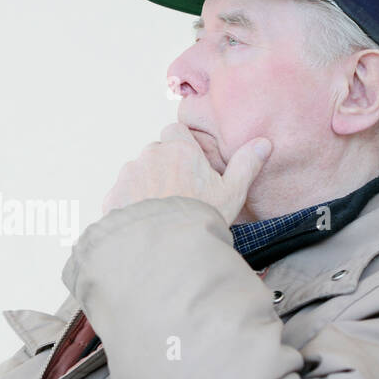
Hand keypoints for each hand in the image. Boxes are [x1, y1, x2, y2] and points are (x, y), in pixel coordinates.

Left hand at [101, 122, 271, 223]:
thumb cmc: (201, 216)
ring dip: (146, 185)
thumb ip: (246, 164)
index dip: (181, 145)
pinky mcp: (113, 195)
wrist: (165, 247)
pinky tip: (145, 221)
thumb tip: (264, 143)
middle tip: (179, 193)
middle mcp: (150, 156)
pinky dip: (131, 203)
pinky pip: (122, 194)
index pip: (175, 131)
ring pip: (138, 172)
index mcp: (178, 149)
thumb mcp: (232, 192)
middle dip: (164, 167)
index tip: (189, 165)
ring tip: (161, 211)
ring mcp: (129, 175)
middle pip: (156, 153)